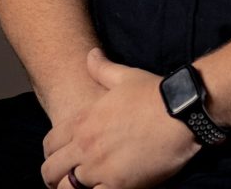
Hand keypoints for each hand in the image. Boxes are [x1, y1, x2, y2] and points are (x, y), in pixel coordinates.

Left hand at [41, 48, 201, 188]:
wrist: (181, 112)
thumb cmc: (153, 92)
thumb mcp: (124, 75)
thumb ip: (102, 68)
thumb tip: (90, 55)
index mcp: (84, 120)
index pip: (50, 143)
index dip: (51, 150)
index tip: (60, 154)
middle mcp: (86, 146)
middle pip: (51, 170)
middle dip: (54, 174)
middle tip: (66, 175)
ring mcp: (100, 168)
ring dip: (71, 188)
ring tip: (83, 185)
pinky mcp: (118, 186)